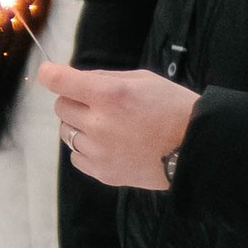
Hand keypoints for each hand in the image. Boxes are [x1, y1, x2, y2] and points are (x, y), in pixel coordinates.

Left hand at [34, 60, 198, 189]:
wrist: (196, 148)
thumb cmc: (173, 108)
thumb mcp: (142, 80)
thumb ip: (104, 78)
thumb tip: (75, 79)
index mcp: (109, 94)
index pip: (59, 81)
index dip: (51, 74)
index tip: (50, 74)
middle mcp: (99, 123)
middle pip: (61, 107)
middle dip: (74, 101)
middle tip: (97, 103)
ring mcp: (99, 151)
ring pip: (66, 132)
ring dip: (79, 126)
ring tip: (107, 126)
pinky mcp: (103, 173)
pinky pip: (76, 156)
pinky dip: (86, 149)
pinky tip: (109, 145)